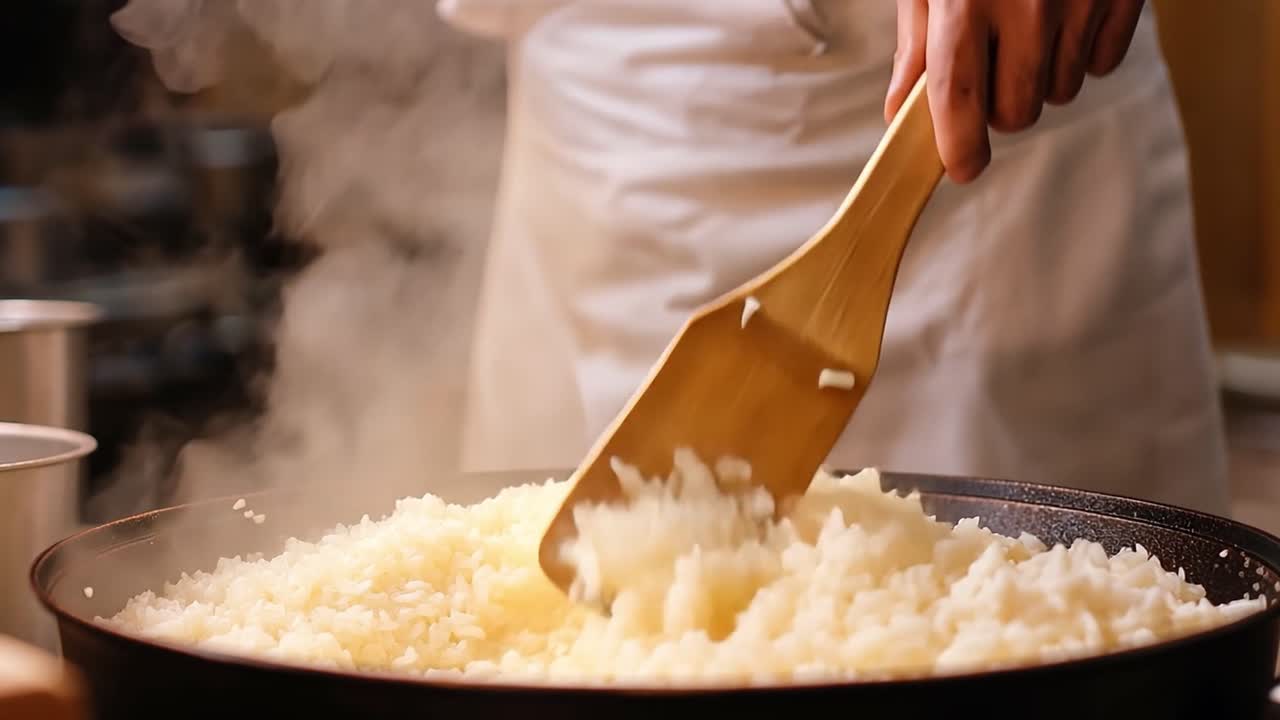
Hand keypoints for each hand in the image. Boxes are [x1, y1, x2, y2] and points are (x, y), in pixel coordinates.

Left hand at [883, 0, 1145, 183]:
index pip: (959, 99)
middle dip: (999, 107)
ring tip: (1028, 29)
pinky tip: (1066, 16)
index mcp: (965, 0)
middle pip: (1017, 112)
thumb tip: (902, 112)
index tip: (963, 166)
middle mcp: (1026, 4)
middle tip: (991, 71)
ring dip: (1040, 78)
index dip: (959, 147)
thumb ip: (918, 44)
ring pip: (1060, 92)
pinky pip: (1102, 64)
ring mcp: (1080, 0)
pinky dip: (1082, 53)